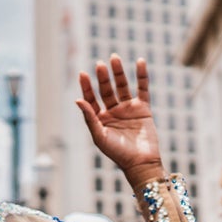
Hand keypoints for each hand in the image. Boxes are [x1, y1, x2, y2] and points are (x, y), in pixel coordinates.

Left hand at [76, 55, 163, 187]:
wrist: (141, 163)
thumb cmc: (118, 153)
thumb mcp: (100, 136)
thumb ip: (90, 117)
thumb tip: (77, 100)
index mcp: (100, 119)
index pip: (91, 98)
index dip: (86, 86)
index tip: (83, 73)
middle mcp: (113, 111)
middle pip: (106, 89)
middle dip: (103, 77)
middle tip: (100, 64)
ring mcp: (128, 109)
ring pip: (122, 86)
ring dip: (118, 72)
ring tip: (114, 58)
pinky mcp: (143, 109)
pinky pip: (143, 89)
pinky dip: (142, 75)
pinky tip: (140, 62)